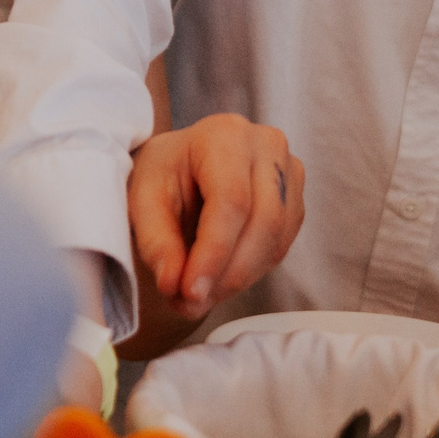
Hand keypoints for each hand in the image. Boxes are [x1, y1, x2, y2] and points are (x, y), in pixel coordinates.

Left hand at [128, 114, 302, 318]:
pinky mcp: (296, 200)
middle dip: (227, 273)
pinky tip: (220, 278)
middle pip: (263, 221)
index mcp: (226, 134)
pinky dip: (249, 272)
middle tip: (191, 302)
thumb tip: (174, 283)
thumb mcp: (143, 197)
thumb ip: (156, 240)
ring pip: (276, 240)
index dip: (214, 253)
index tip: (190, 292)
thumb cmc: (164, 173)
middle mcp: (267, 146)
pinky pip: (280, 247)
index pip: (231, 200)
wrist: (184, 163)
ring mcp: (290, 172)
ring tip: (198, 295)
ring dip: (238, 279)